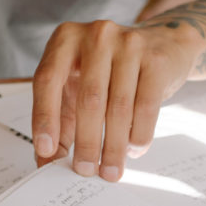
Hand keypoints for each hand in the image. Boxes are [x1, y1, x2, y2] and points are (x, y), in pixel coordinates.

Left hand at [31, 20, 198, 180]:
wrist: (161, 43)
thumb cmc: (108, 69)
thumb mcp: (77, 84)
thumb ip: (60, 118)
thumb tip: (47, 161)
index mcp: (65, 38)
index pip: (47, 79)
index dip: (45, 116)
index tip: (46, 150)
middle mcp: (95, 35)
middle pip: (87, 98)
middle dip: (86, 142)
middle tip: (84, 171)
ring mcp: (127, 43)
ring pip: (117, 106)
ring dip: (113, 146)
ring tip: (109, 170)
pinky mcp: (155, 59)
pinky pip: (145, 106)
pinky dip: (137, 135)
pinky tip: (133, 150)